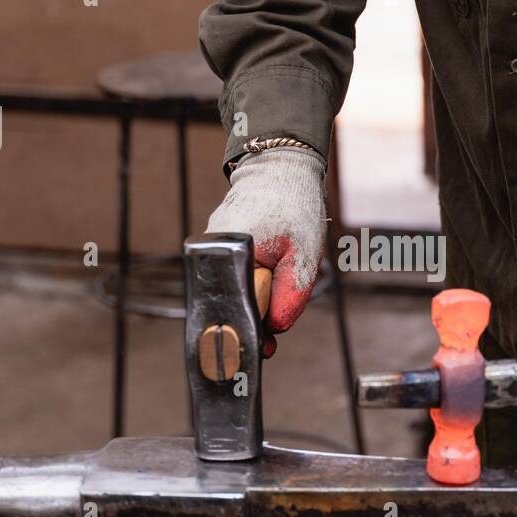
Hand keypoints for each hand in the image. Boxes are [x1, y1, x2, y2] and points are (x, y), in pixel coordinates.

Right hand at [207, 149, 325, 349]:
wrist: (281, 168)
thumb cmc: (296, 207)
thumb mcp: (304, 256)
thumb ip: (291, 297)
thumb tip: (273, 331)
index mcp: (231, 256)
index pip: (241, 310)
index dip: (257, 330)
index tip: (268, 348)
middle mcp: (213, 253)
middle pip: (235, 304)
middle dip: (259, 315)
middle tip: (276, 322)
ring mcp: (212, 248)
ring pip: (236, 291)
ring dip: (258, 297)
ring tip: (275, 279)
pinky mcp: (217, 246)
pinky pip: (234, 277)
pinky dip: (253, 281)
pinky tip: (266, 267)